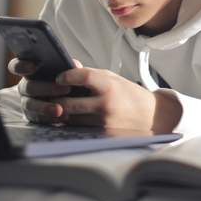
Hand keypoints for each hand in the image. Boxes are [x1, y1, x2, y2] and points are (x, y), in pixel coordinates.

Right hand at [8, 57, 78, 123]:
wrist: (65, 99)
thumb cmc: (62, 80)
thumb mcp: (65, 71)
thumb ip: (67, 66)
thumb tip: (74, 64)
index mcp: (29, 72)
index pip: (16, 66)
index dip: (21, 66)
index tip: (33, 67)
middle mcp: (24, 86)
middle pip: (29, 87)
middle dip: (47, 88)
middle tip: (65, 89)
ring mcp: (26, 101)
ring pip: (31, 105)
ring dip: (45, 107)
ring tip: (60, 109)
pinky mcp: (31, 115)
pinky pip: (37, 118)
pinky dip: (50, 118)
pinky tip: (62, 116)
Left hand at [50, 67, 182, 131]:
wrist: (152, 118)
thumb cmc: (130, 95)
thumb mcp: (113, 79)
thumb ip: (90, 72)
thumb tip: (70, 64)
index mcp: (110, 87)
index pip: (84, 76)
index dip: (68, 75)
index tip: (60, 77)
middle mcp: (106, 106)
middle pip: (69, 103)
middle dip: (55, 99)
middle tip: (48, 94)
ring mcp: (103, 123)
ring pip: (70, 118)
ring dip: (60, 112)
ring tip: (57, 105)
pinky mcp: (101, 136)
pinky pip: (78, 129)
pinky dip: (71, 123)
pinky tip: (68, 117)